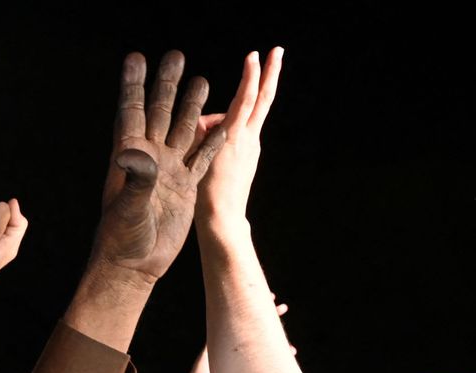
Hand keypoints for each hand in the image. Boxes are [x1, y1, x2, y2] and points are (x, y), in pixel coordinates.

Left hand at [91, 52, 227, 283]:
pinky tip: (224, 123)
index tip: (136, 57)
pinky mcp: (185, 187)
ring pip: (183, 129)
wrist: (135, 266)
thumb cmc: (122, 238)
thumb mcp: (129, 207)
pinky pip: (202, 157)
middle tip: (175, 54)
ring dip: (191, 105)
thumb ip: (137, 179)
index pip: (131, 112)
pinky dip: (213, 140)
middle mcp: (149, 158)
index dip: (133, 85)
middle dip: (166, 84)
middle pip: (160, 112)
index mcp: (129, 157)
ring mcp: (168, 171)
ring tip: (201, 78)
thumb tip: (138, 152)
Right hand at [197, 48, 283, 229]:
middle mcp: (249, 139)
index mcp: (235, 139)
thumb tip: (206, 122)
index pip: (244, 99)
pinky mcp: (248, 156)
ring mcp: (251, 148)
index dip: (249, 76)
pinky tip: (207, 144)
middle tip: (277, 50)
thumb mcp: (198, 160)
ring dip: (232, 111)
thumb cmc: (205, 195)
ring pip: (247, 116)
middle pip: (263, 99)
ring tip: (202, 134)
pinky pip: (238, 132)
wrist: (222, 220)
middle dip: (270, 73)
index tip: (253, 55)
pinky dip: (224, 129)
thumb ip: (203, 134)